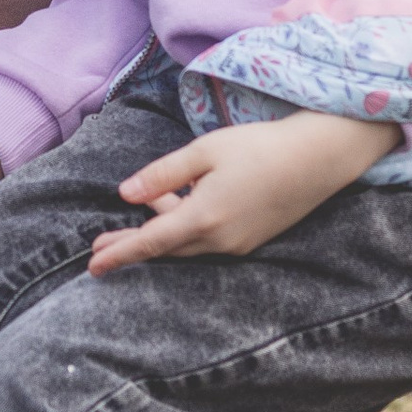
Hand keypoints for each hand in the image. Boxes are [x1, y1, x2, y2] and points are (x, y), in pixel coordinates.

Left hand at [87, 110, 397, 274]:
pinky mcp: (252, 240)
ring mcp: (238, 244)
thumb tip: (125, 194)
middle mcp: (220, 240)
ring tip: (135, 222)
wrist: (318, 158)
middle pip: (165, 249)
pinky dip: (185, 230)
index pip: (151, 242)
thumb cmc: (259, 147)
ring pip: (186, 245)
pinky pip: (207, 241)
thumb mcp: (205, 151)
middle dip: (132, 247)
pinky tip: (176, 208)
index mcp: (204, 218)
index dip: (120, 253)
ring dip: (159, 235)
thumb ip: (163, 174)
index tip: (93, 265)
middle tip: (100, 248)